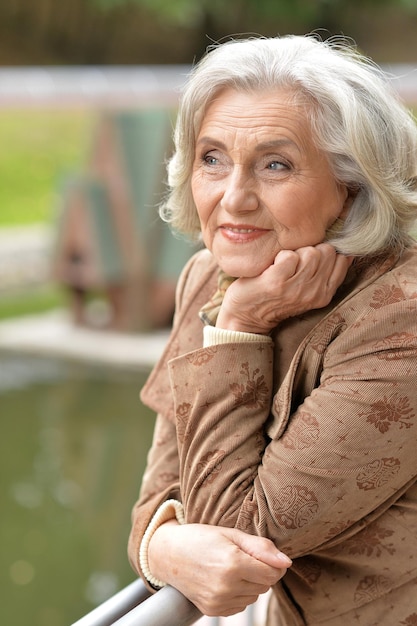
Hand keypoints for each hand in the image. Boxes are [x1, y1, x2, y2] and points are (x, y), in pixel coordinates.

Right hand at [148, 521, 290, 616]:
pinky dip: (238, 593)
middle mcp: (226, 586)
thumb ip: (261, 547)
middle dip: (260, 571)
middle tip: (241, 556)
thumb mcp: (231, 534)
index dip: (272, 562)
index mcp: (233, 563)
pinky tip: (223, 579)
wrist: (168, 553)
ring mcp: (218, 601)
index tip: (261, 553)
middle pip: (265, 585)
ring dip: (249, 583)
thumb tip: (286, 562)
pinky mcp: (212, 610)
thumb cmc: (200, 538)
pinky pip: (240, 605)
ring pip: (254, 597)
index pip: (273, 573)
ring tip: (230, 567)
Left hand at [216, 243, 352, 333]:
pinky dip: (279, 256)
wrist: (247, 317)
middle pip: (327, 251)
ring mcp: (296, 288)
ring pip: (310, 251)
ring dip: (295, 253)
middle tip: (294, 265)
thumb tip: (346, 252)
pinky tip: (272, 269)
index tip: (309, 261)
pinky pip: (289, 255)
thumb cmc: (277, 298)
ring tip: (283, 268)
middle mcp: (314, 293)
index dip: (325, 252)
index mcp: (325, 294)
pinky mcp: (277, 282)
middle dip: (310, 250)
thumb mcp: (308, 291)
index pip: (341, 259)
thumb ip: (327, 273)